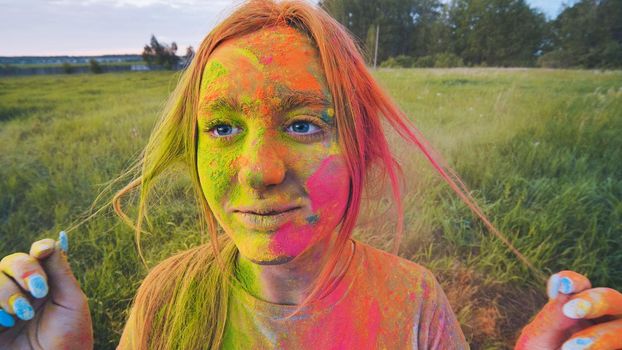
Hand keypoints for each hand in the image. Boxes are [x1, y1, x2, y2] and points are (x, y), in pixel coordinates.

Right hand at [0, 232, 92, 348]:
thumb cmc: (69, 338)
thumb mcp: (71, 301)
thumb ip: (59, 271)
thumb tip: (49, 241)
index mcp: (45, 283)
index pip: (35, 255)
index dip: (38, 250)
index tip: (42, 252)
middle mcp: (21, 291)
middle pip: (10, 262)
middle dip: (24, 271)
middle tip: (38, 291)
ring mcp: (2, 306)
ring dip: (7, 293)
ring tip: (21, 315)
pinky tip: (6, 320)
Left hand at [516, 270, 621, 349]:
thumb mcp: (539, 340)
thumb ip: (552, 316)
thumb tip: (565, 286)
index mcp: (577, 308)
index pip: (579, 285)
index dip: (573, 281)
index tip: (561, 285)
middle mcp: (603, 320)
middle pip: (612, 298)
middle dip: (594, 301)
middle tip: (570, 310)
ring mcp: (618, 340)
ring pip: (621, 328)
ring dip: (600, 336)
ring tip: (569, 349)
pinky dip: (607, 348)